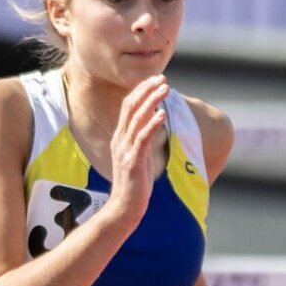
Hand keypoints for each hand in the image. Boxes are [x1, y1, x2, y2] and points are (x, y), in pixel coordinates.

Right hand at [107, 74, 169, 223]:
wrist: (124, 207)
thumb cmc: (135, 184)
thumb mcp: (138, 156)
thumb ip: (143, 139)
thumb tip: (155, 121)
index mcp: (120, 138)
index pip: (128, 107)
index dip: (141, 91)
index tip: (156, 80)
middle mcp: (120, 141)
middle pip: (131, 107)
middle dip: (147, 90)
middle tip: (162, 78)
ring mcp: (125, 151)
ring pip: (137, 119)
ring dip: (152, 101)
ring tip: (165, 89)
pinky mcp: (132, 162)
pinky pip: (142, 139)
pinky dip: (152, 124)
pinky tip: (162, 114)